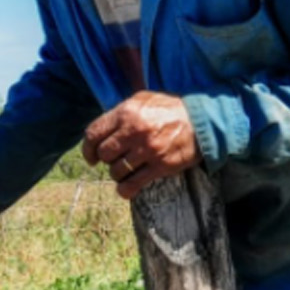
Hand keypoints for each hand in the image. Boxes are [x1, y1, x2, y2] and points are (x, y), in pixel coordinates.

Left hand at [82, 90, 200, 199]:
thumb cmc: (169, 109)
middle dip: (105, 160)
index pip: (93, 134)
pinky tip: (126, 189)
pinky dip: (125, 190)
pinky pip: (133, 184)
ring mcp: (147, 150)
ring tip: (124, 170)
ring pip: (116, 171)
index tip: (91, 157)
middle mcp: (134, 131)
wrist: (201, 121)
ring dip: (117, 173)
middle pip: (104, 154)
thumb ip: (120, 111)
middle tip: (113, 160)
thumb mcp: (143, 99)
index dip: (87, 148)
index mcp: (126, 113)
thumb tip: (102, 128)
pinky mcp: (160, 166)